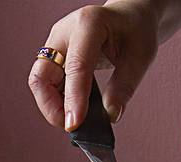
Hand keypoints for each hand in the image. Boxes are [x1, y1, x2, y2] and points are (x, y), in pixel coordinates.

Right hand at [28, 1, 159, 130]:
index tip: (74, 124)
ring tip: (75, 119)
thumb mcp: (140, 56)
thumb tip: (110, 115)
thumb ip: (124, 86)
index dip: (74, 98)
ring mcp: (56, 45)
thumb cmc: (135, 29)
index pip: (76, 66)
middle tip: (71, 125)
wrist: (130, 16)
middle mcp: (65, 33)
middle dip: (51, 106)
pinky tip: (74, 110)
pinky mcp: (55, 57)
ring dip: (53, 106)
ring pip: (40, 82)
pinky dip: (58, 101)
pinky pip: (47, 84)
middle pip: (42, 76)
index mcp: (89, 24)